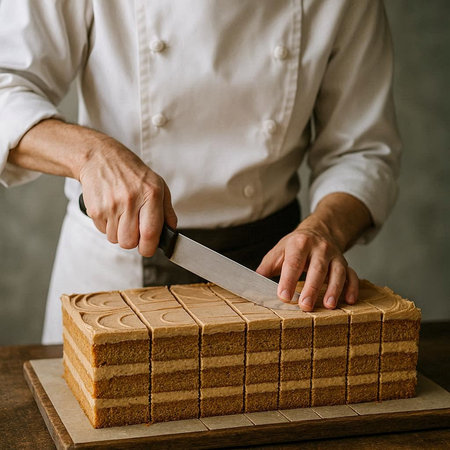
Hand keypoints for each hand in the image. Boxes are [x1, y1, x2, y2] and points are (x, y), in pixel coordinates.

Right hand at [78, 135, 176, 256]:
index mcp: (151, 194)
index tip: (148, 247)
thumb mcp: (158, 185)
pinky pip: (103, 231)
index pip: (150, 233)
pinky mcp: (95, 209)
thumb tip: (171, 232)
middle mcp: (131, 199)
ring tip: (122, 214)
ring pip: (115, 239)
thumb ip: (167, 211)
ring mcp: (111, 205)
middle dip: (132, 241)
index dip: (149, 247)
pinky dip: (108, 226)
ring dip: (119, 233)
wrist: (100, 157)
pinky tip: (111, 210)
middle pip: (129, 242)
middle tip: (134, 228)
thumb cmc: (132, 173)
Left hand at [256, 219, 357, 310]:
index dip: (288, 279)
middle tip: (305, 306)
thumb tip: (252, 283)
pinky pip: (352, 275)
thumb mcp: (279, 250)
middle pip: (317, 268)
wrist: (320, 230)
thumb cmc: (296, 245)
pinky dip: (352, 288)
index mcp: (299, 243)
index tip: (283, 296)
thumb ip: (267, 266)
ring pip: (337, 272)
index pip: (293, 262)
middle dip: (311, 287)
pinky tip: (349, 300)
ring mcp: (335, 256)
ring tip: (328, 306)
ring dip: (334, 289)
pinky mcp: (345, 263)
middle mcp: (320, 248)